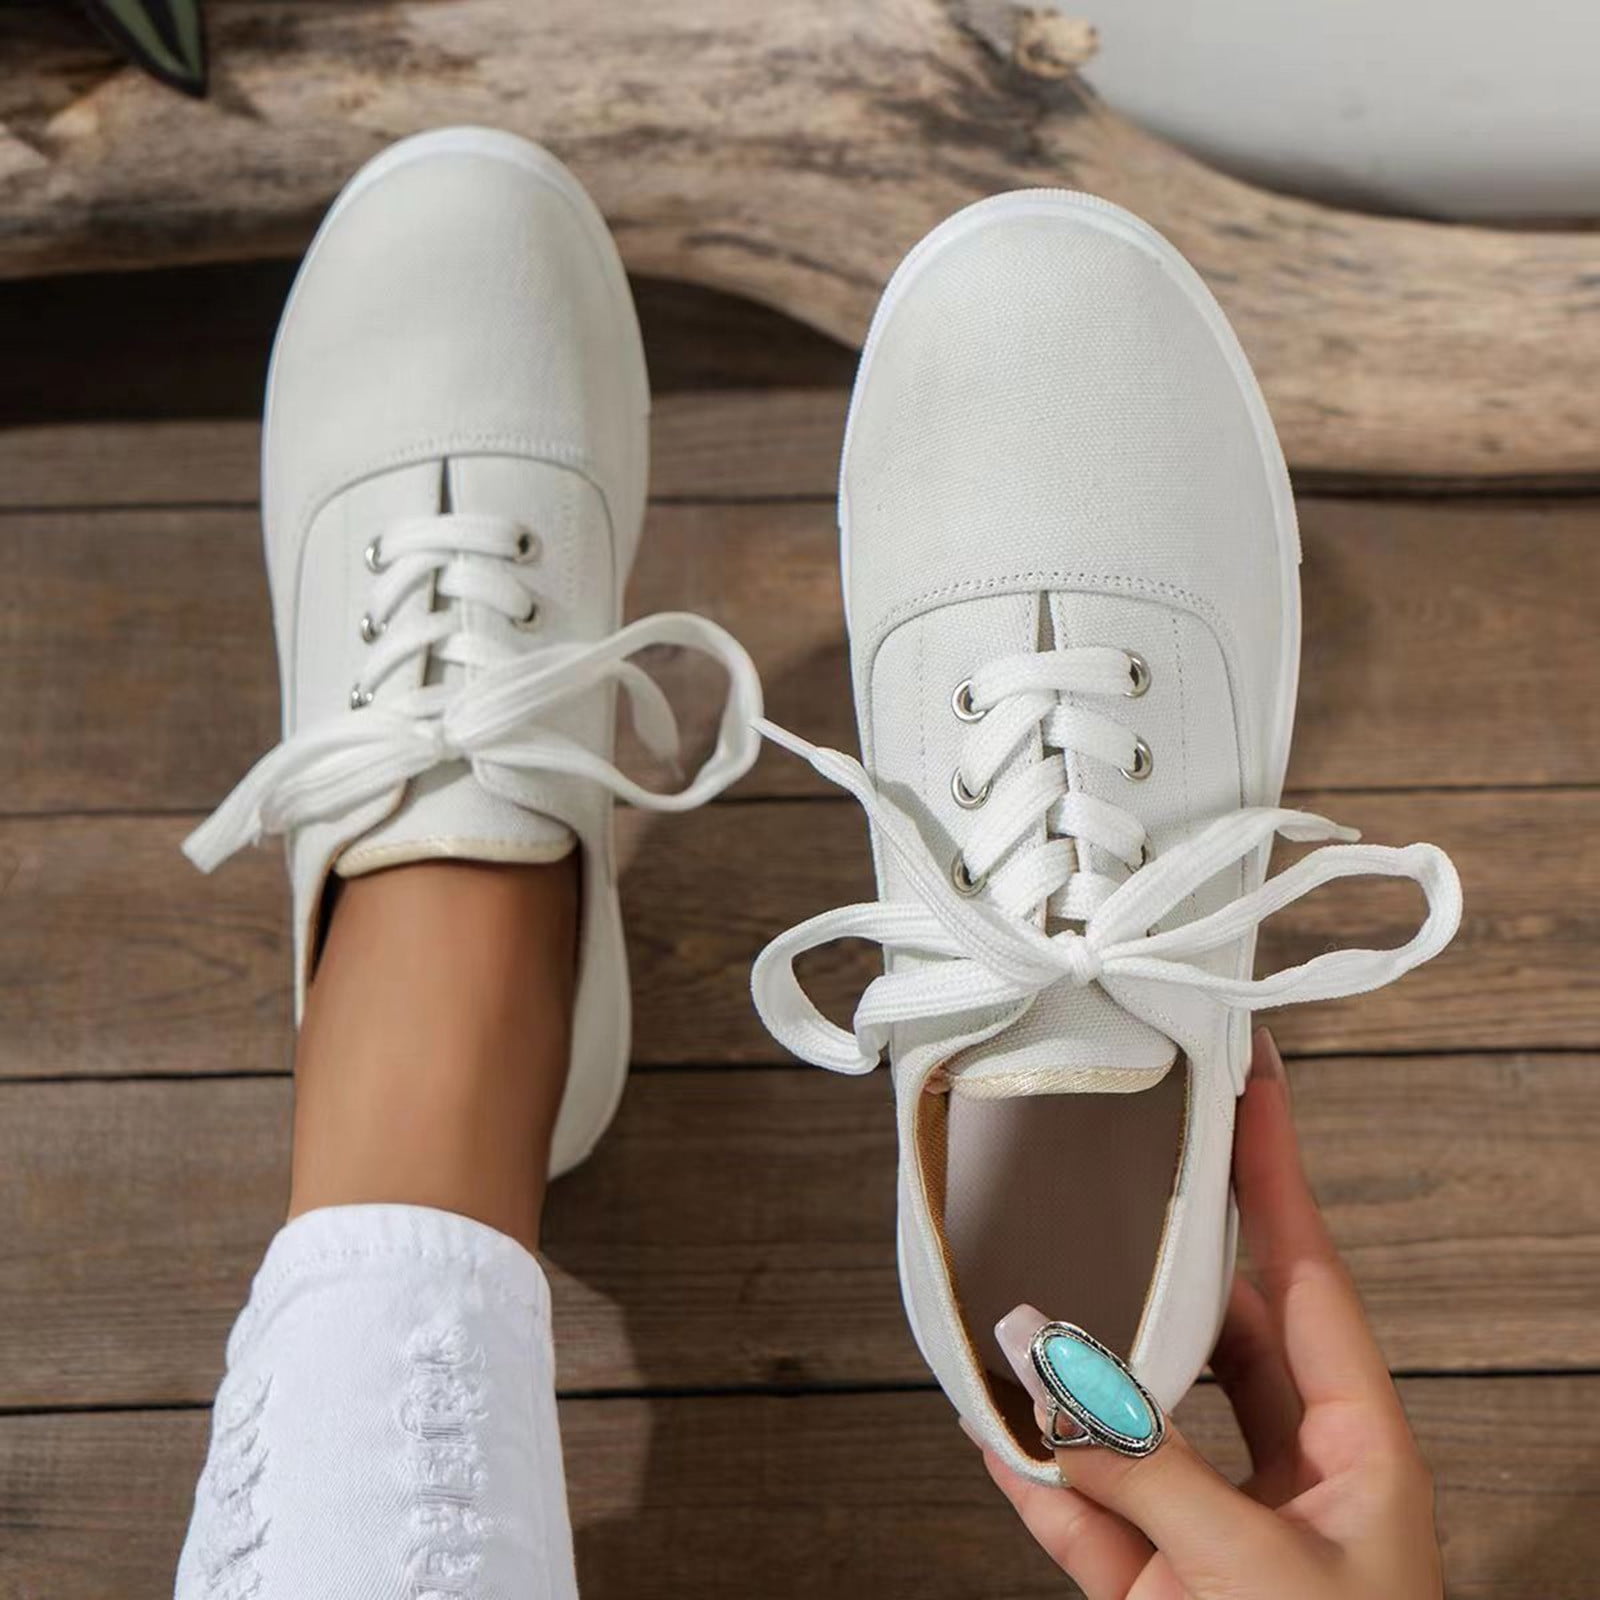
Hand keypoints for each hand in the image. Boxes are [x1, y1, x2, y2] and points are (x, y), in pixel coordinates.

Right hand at [975, 1028, 1442, 1599]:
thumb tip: (1051, 1394)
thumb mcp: (1263, 1582)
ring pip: (1132, 1415)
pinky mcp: (1155, 1588)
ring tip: (1018, 1308)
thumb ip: (1149, 1478)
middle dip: (1148, 1258)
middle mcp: (1287, 1474)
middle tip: (1103, 1175)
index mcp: (1357, 1449)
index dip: (1272, 1171)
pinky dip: (1033, 1473)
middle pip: (1206, 1327)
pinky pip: (1081, 1507)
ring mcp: (1214, 1529)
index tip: (1248, 1081)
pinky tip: (992, 1427)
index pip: (1305, 1273)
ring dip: (1071, 1374)